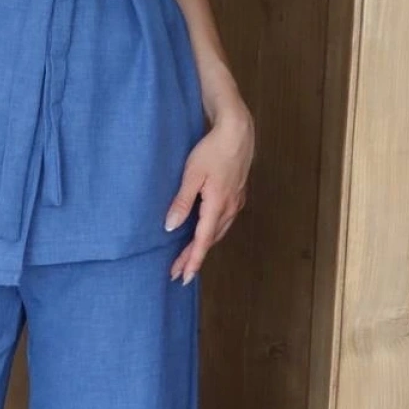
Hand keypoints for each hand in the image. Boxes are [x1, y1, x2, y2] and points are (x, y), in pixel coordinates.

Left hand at [165, 102, 253, 283]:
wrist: (238, 132)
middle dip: (193, 258)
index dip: (192, 261)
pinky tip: (203, 234)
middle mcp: (230, 208)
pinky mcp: (236, 195)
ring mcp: (236, 202)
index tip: (183, 277)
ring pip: (218, 232)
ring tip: (188, 259)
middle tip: (178, 273)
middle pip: (210, 240)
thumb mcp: (192, 175)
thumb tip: (170, 227)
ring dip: (203, 246)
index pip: (202, 241)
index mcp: (218, 205)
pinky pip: (223, 222)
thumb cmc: (212, 150)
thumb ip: (182, 202)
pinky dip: (211, 233)